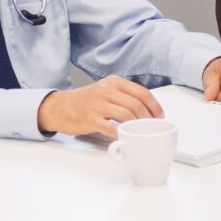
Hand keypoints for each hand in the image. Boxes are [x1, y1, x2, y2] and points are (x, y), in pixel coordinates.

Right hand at [38, 77, 162, 138]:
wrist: (60, 107)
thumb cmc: (86, 101)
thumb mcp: (106, 90)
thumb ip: (124, 96)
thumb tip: (148, 110)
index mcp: (114, 82)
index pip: (142, 92)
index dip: (154, 106)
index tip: (160, 116)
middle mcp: (106, 90)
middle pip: (136, 105)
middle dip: (148, 119)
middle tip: (151, 127)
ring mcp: (98, 104)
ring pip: (126, 115)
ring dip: (137, 127)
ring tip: (140, 133)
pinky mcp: (90, 118)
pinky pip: (111, 128)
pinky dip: (122, 134)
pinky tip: (125, 138)